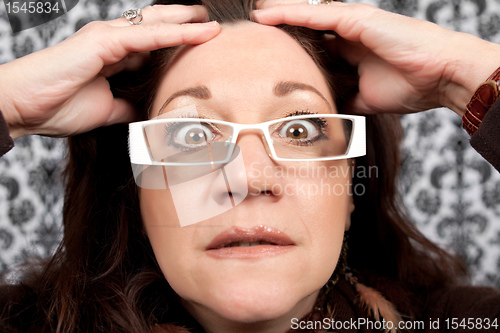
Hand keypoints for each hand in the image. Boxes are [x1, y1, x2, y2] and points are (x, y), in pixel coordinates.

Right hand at [0, 5, 219, 138]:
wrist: (25, 109)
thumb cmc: (57, 107)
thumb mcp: (108, 110)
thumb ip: (129, 106)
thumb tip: (150, 111)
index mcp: (112, 56)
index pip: (152, 43)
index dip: (177, 42)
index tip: (202, 45)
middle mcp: (112, 41)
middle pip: (157, 26)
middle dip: (185, 23)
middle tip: (212, 24)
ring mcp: (107, 38)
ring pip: (156, 25)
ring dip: (187, 23)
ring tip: (212, 23)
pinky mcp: (103, 41)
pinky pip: (147, 36)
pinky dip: (175, 33)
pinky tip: (198, 31)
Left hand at [253, 1, 499, 115]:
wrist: (440, 78)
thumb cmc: (411, 87)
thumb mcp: (365, 100)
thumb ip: (345, 100)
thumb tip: (328, 113)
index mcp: (350, 50)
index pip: (313, 46)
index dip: (289, 50)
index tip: (265, 58)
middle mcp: (348, 33)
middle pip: (305, 28)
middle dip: (279, 30)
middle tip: (251, 35)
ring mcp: (352, 23)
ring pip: (306, 16)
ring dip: (277, 16)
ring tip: (251, 19)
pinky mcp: (356, 19)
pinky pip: (316, 14)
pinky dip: (290, 13)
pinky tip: (267, 14)